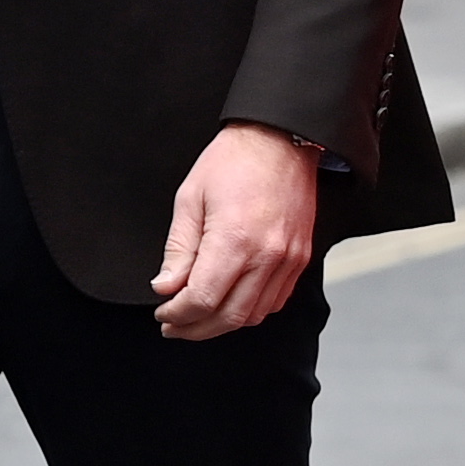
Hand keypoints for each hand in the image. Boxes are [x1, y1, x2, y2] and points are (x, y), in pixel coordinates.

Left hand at [151, 123, 319, 340]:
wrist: (281, 137)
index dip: (177, 314)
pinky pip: (276, 301)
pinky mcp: (300, 256)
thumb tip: (166, 288)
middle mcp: (267, 255)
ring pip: (254, 315)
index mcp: (235, 238)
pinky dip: (251, 310)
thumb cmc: (236, 158)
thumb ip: (178, 249)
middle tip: (175, 324)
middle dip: (195, 328)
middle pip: (228, 317)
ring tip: (200, 316)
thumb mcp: (191, 198)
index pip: (201, 300)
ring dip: (223, 323)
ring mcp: (288, 258)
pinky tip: (232, 301)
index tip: (163, 313)